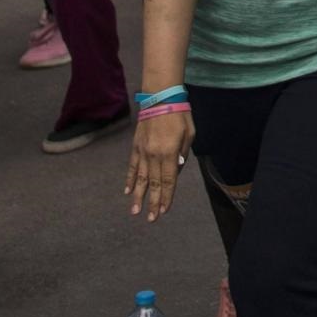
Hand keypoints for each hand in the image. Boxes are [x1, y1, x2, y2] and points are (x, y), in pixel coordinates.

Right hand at [126, 105, 193, 222]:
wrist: (160, 98)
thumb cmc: (180, 115)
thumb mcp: (190, 134)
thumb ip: (183, 155)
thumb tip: (176, 171)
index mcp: (170, 153)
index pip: (168, 181)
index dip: (166, 197)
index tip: (164, 211)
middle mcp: (154, 155)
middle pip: (153, 184)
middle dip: (152, 202)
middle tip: (150, 219)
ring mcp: (143, 152)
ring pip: (140, 179)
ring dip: (138, 196)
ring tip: (135, 211)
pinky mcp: (135, 147)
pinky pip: (132, 167)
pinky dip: (130, 180)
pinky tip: (127, 191)